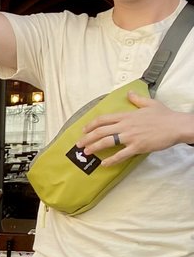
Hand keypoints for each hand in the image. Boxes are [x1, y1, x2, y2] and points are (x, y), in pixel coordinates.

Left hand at [78, 92, 193, 164]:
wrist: (177, 126)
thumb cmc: (164, 115)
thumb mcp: (150, 103)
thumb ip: (137, 99)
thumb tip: (129, 92)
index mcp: (127, 115)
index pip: (103, 119)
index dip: (91, 124)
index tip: (84, 130)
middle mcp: (125, 126)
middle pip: (100, 131)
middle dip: (87, 138)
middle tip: (79, 144)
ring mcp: (131, 137)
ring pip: (107, 142)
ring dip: (94, 147)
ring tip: (86, 152)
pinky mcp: (138, 147)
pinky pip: (121, 155)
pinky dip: (111, 160)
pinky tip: (104, 164)